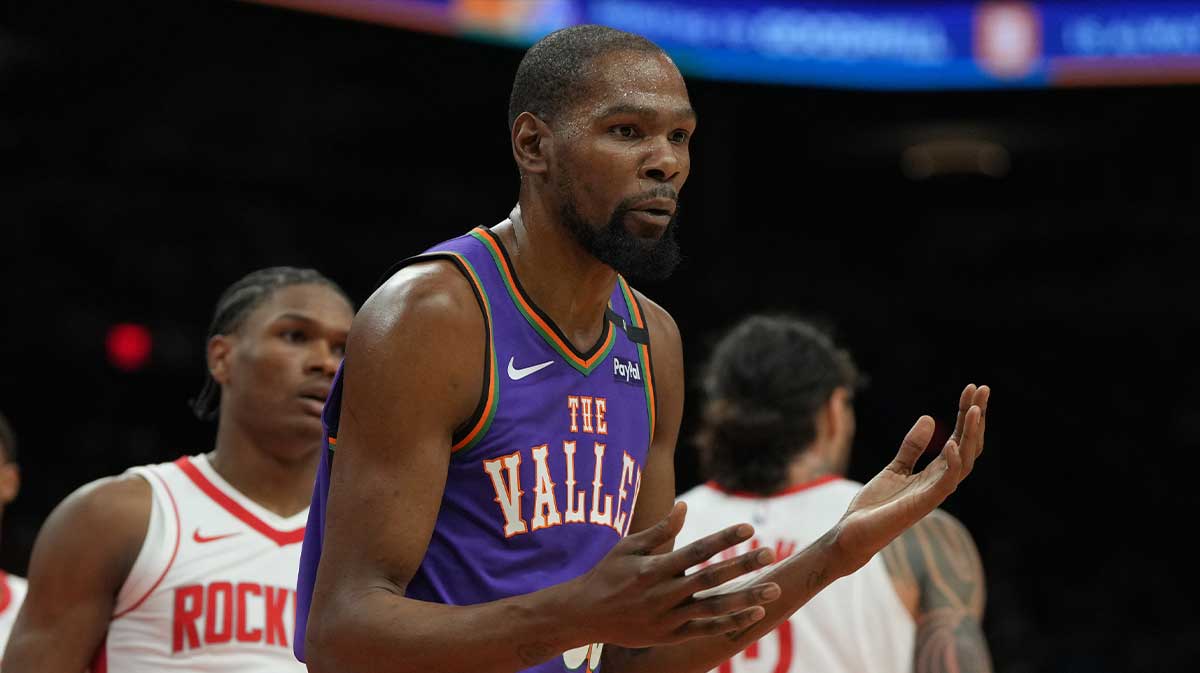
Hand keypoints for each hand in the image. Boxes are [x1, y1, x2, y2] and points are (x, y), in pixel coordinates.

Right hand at [568, 503, 781, 647]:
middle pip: (710, 579)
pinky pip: (705, 630)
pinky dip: (730, 622)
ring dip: (745, 598)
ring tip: (774, 588)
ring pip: (713, 609)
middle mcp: (663, 594)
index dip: (723, 539)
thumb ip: (659, 530)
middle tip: (771, 552)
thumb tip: (684, 507)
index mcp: (653, 568)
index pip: (696, 551)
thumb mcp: (627, 547)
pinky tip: (755, 613)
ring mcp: (667, 618)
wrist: (585, 615)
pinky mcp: (669, 637)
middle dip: (742, 565)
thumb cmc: (607, 574)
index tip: (748, 527)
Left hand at [833, 384, 989, 573]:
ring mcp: (934, 494)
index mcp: (935, 473)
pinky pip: (945, 483)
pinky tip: (951, 442)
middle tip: (983, 390)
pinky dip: (951, 463)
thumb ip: (912, 447)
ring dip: (970, 436)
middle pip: (968, 446)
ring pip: (964, 462)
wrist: (853, 533)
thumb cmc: (875, 505)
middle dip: (976, 418)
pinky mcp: (922, 504)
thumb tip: (930, 419)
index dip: (966, 415)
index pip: (959, 439)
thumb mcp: (894, 467)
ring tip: (974, 410)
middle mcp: (940, 482)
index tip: (973, 389)